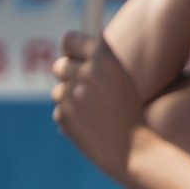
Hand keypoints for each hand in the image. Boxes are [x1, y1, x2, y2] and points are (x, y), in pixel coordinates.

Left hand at [50, 33, 145, 175]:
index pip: (69, 39)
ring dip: (70, 99)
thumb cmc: (129, 112)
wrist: (131, 149)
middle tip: (83, 87)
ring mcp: (72, 95)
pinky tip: (89, 126)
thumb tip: (72, 47)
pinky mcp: (63, 115)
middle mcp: (85, 73)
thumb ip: (99, 61)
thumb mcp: (121, 79)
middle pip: (59, 65)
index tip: (71, 52)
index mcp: (103, 59)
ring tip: (94, 113)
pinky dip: (70, 118)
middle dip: (67, 75)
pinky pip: (60, 111)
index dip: (70, 47)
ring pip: (58, 91)